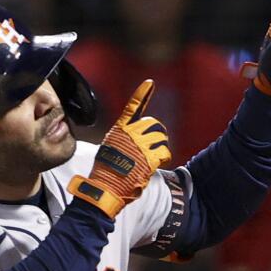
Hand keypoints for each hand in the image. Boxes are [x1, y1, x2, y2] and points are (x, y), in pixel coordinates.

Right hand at [67, 80, 171, 218]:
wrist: (105, 187)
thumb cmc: (106, 172)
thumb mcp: (110, 149)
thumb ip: (123, 141)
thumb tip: (135, 143)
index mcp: (120, 130)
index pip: (133, 107)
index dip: (142, 94)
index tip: (149, 83)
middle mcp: (131, 134)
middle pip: (154, 124)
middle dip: (157, 135)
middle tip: (154, 146)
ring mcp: (140, 145)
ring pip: (162, 137)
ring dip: (162, 147)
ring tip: (154, 157)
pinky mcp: (149, 158)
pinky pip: (165, 152)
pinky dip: (164, 157)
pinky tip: (158, 163)